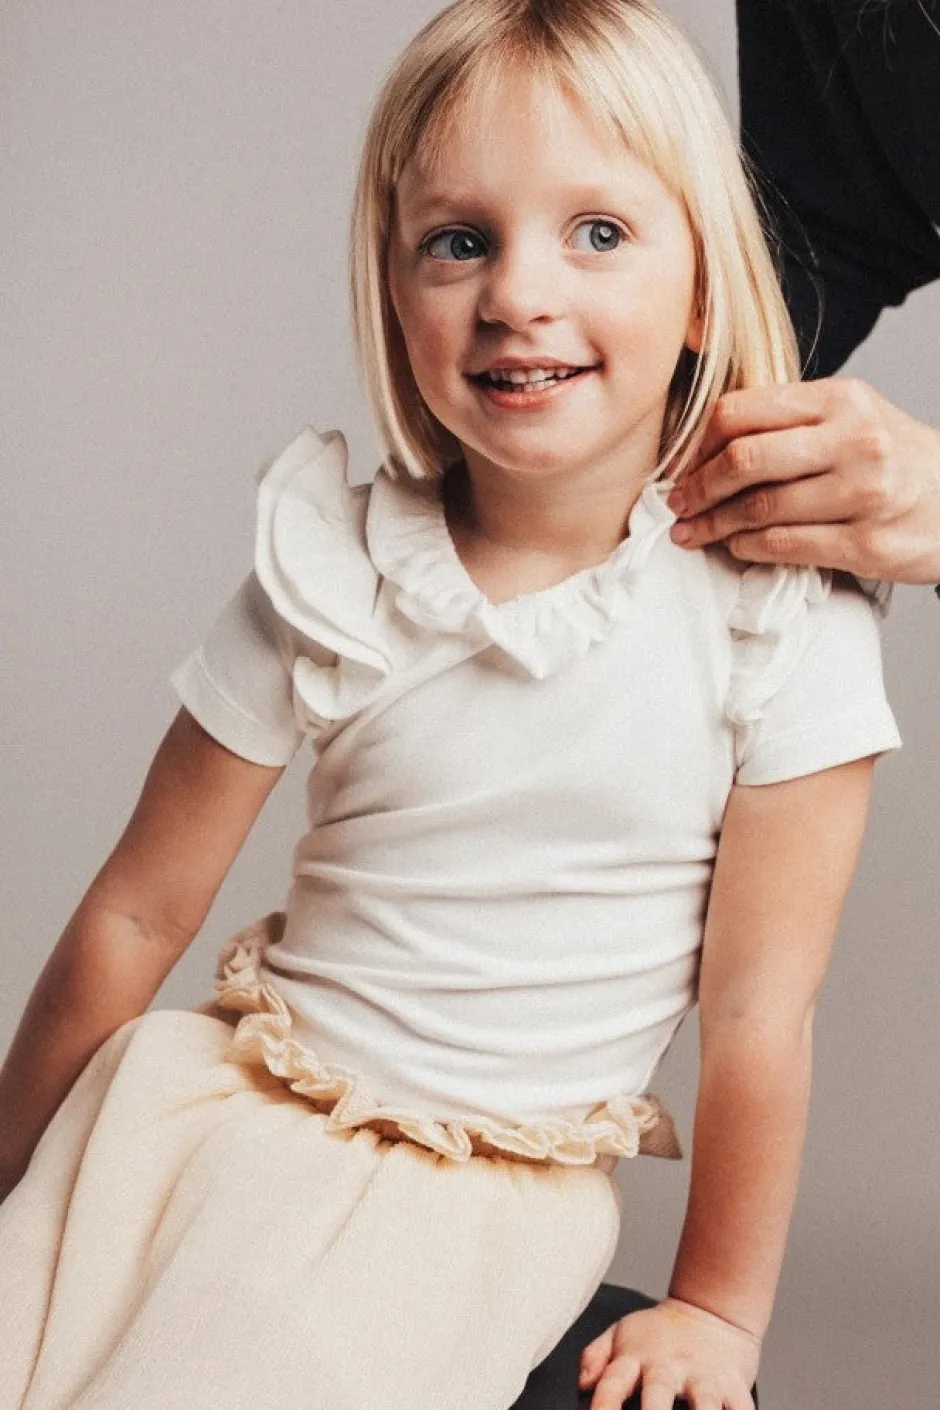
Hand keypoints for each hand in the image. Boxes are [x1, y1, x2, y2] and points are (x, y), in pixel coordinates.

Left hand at [578, 1296, 759, 1409]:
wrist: (712, 1313)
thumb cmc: (660, 1335)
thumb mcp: (621, 1334)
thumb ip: (595, 1357)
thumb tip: (582, 1385)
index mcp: (637, 1358)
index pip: (612, 1383)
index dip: (602, 1405)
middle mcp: (669, 1367)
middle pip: (658, 1393)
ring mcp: (704, 1377)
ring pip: (705, 1405)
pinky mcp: (735, 1386)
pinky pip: (742, 1409)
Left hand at [667, 379, 939, 583]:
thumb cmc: (895, 462)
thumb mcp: (852, 419)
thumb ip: (791, 423)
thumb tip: (708, 442)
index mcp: (841, 399)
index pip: (742, 411)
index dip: (699, 443)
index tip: (682, 465)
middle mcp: (854, 440)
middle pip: (744, 459)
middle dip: (698, 487)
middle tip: (677, 504)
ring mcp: (863, 492)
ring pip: (759, 508)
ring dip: (715, 524)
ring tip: (693, 531)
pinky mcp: (867, 542)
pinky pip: (786, 544)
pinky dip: (748, 547)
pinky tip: (734, 545)